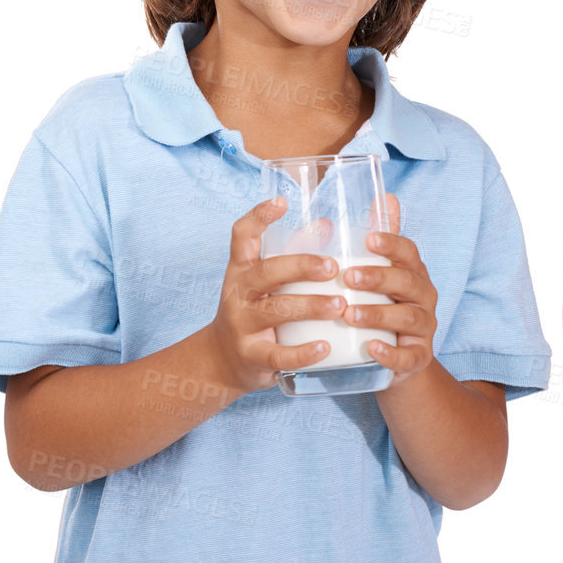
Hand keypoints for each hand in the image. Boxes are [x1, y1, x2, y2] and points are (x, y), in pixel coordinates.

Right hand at [209, 196, 346, 393]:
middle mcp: (238, 293)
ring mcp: (242, 325)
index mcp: (242, 269)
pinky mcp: (252, 356)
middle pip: (265, 273)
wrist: (221, 360)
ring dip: (311, 306)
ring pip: (275, 311)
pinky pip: (278, 355)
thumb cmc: (255, 311)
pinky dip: (303, 352)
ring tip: (341, 304)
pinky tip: (326, 347)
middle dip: (301, 266)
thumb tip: (328, 222)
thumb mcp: (265, 282)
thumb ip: (293, 254)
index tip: (282, 202)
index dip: (258, 216)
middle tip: (333, 267)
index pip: (241, 236)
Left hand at [344, 193, 439, 385]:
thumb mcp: (378, 275)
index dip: (392, 244)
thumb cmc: (380, 309)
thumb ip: (378, 240)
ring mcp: (423, 329)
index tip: (369, 238)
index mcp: (412, 274)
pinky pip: (409, 357)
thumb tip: (382, 195)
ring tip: (350, 314)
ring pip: (408, 318)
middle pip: (408, 283)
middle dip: (379, 277)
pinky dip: (391, 353)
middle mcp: (422, 298)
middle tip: (348, 276)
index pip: (408, 253)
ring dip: (379, 313)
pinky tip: (371, 348)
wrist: (394, 363)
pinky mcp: (417, 358)